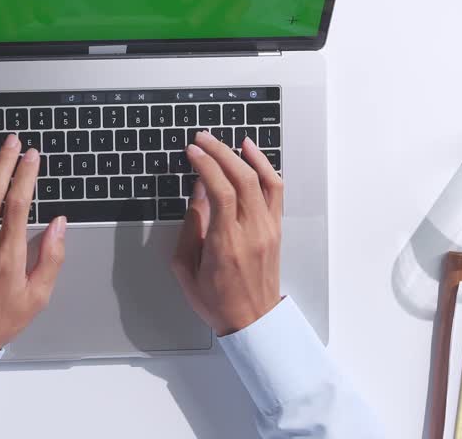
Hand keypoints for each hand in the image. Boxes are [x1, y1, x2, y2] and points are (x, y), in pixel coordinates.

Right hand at [172, 131, 282, 334]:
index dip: (205, 165)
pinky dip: (264, 166)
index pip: (219, 191)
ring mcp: (267, 229)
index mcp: (225, 243)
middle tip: (202, 140)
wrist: (252, 321)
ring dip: (240, 155)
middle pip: (240, 178)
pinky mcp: (275, 228)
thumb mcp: (186, 267)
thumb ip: (191, 226)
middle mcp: (251, 232)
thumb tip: (198, 191)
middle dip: (219, 152)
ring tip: (224, 141)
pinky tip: (251, 153)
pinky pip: (275, 189)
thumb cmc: (217, 300)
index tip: (191, 152)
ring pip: (260, 179)